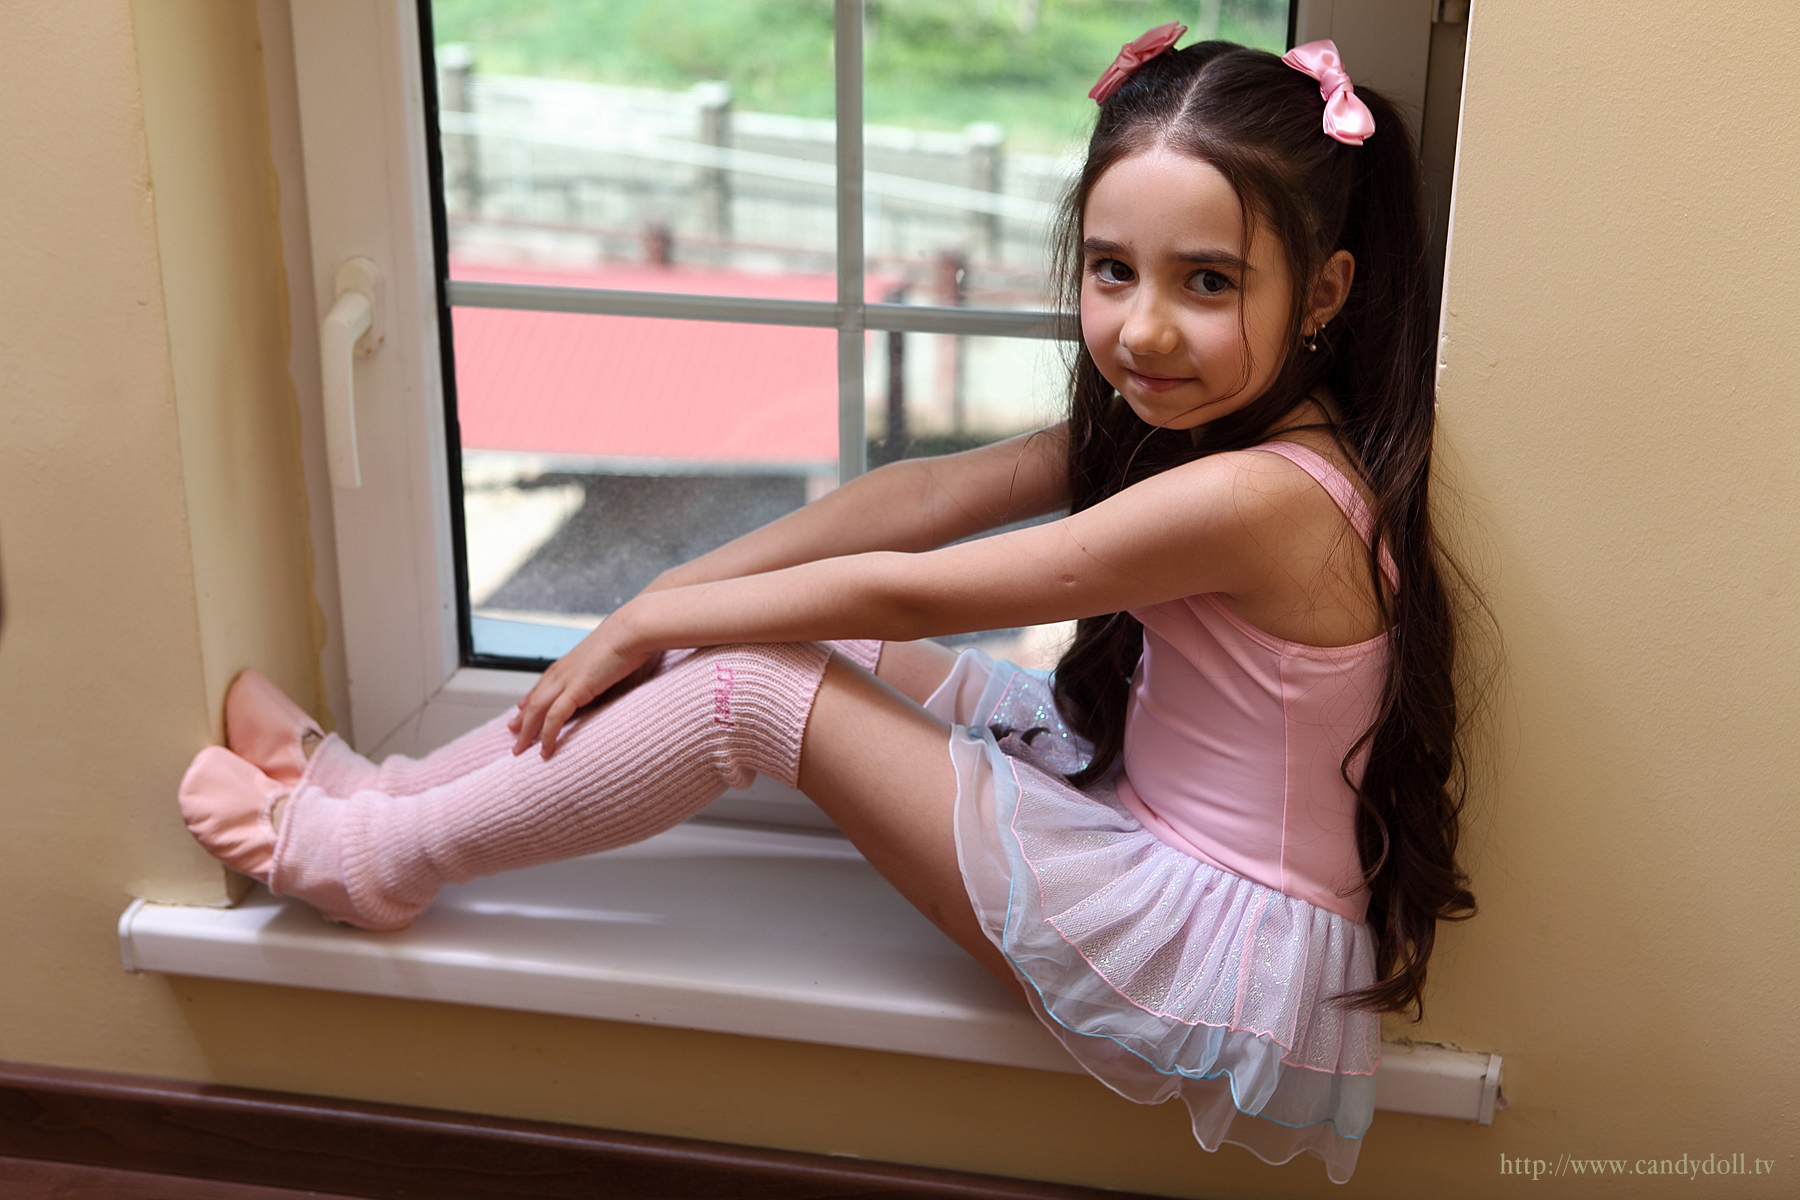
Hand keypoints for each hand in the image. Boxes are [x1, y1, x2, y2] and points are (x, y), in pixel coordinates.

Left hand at [508, 620, 655, 757]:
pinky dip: (548, 735)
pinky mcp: (576, 689)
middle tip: (513, 733)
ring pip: (536, 710)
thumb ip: (606, 672)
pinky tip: (545, 751)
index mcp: (570, 661)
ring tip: (519, 749)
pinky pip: (555, 717)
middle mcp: (563, 670)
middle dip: (522, 718)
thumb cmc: (632, 640)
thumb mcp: (614, 658)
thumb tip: (612, 683)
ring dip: (527, 732)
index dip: (531, 698)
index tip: (521, 708)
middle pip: (534, 699)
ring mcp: (566, 679)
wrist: (634, 629)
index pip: (543, 683)